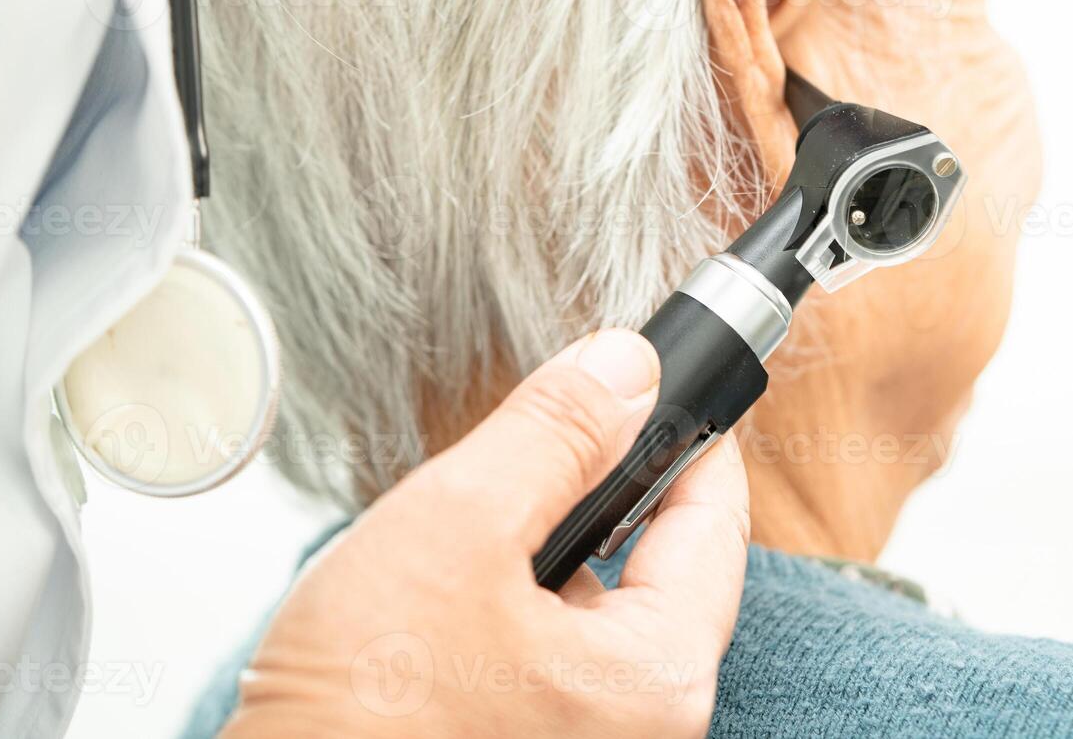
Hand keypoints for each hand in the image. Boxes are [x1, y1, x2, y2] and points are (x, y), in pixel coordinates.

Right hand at [222, 329, 749, 737]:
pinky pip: (560, 653)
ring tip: (477, 537)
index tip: (664, 386)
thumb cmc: (358, 711)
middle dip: (606, 495)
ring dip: (555, 553)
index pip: (715, 522)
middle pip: (663, 565)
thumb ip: (556, 434)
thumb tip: (629, 369)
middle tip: (549, 444)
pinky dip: (524, 606)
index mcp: (658, 679)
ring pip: (603, 606)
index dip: (691, 438)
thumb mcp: (458, 525)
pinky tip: (457, 600)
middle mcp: (644, 726)